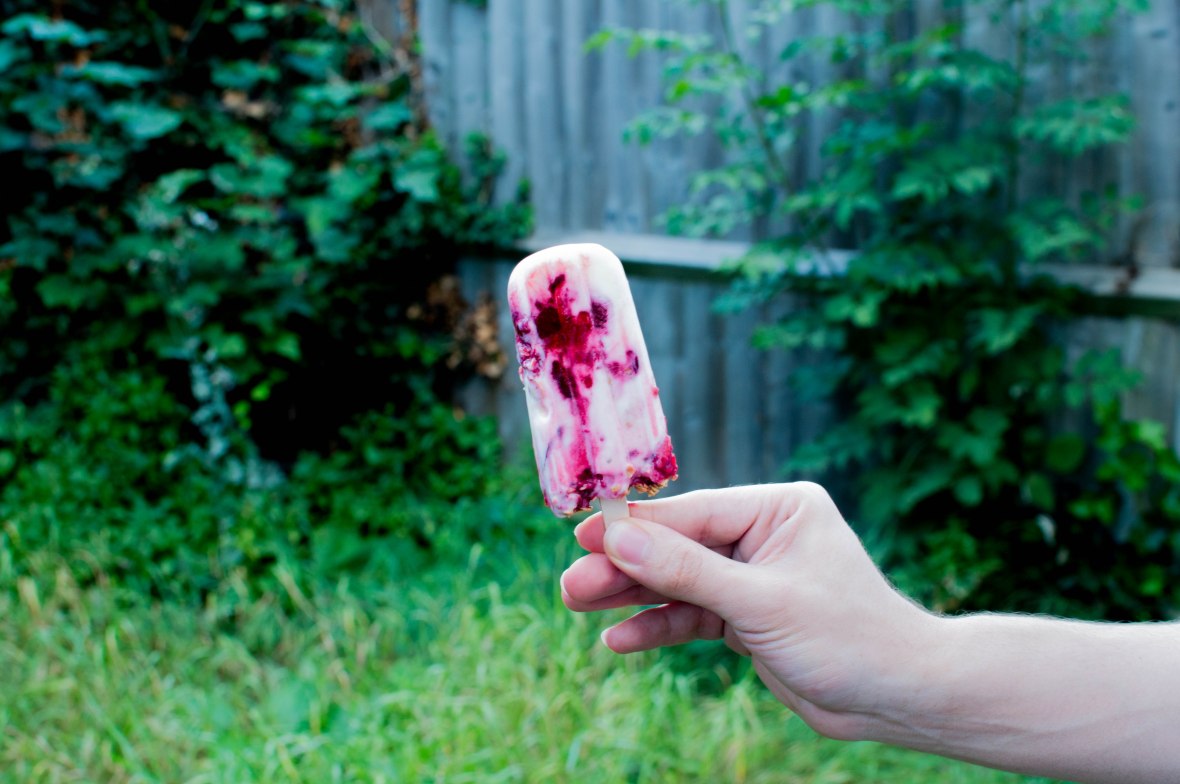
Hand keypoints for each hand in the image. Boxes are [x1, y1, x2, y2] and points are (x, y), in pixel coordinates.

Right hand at [561, 482, 936, 740]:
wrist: (897, 698)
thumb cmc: (848, 637)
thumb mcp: (761, 603)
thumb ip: (687, 571)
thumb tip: (619, 537)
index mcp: (778, 508)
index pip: (693, 513)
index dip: (636, 526)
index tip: (582, 534)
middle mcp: (762, 534)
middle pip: (677, 547)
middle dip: (625, 567)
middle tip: (570, 584)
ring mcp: (752, 575)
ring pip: (678, 582)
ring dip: (632, 596)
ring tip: (576, 602)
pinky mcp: (746, 616)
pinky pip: (693, 616)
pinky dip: (660, 627)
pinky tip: (621, 639)